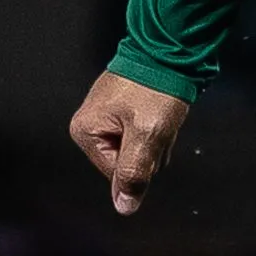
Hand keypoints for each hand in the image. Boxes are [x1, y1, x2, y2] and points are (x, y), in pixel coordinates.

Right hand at [68, 71, 190, 215]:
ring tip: (161, 112)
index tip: (151, 134)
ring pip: (140, 145)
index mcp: (85, 132)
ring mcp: (107, 114)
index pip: (117, 173)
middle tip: (158, 121)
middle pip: (128, 160)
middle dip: (151, 148)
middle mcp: (90, 124)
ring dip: (158, 136)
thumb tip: (124, 207)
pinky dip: (159, 123)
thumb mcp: (148, 134)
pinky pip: (145, 128)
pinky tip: (162, 108)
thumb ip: (134, 172)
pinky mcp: (124, 106)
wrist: (170, 48)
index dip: (143, 161)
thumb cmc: (157, 89)